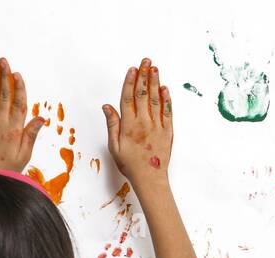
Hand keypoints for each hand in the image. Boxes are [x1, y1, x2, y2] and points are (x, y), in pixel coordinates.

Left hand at [0, 57, 45, 172]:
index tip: (18, 75)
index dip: (19, 88)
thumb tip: (41, 118)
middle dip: (4, 77)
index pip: (18, 104)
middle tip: (4, 61)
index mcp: (14, 131)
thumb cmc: (7, 170)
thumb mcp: (24, 155)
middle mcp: (0, 124)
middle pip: (3, 96)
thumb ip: (31, 134)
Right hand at [104, 58, 172, 185]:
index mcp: (129, 125)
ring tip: (155, 68)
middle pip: (143, 94)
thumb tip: (107, 106)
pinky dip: (167, 100)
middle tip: (146, 61)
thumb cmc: (130, 165)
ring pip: (156, 100)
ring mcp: (157, 127)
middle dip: (144, 76)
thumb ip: (112, 124)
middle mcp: (144, 123)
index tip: (132, 69)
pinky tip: (165, 89)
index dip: (130, 82)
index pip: (128, 98)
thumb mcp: (114, 146)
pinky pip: (168, 113)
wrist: (150, 180)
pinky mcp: (168, 133)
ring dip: (155, 83)